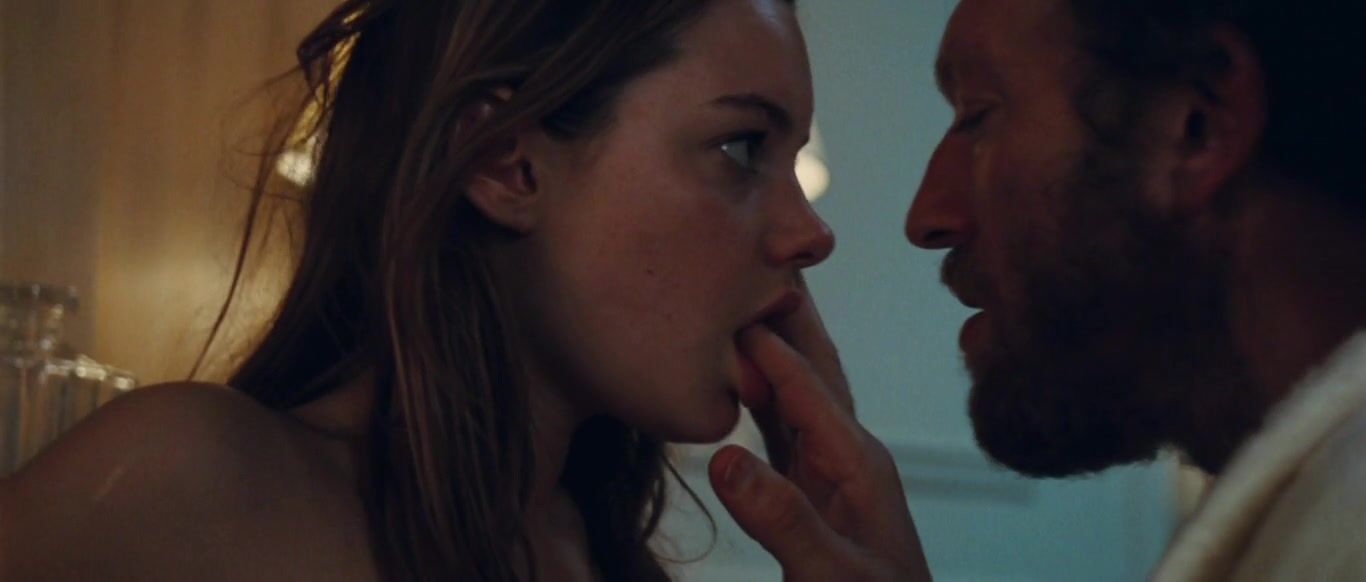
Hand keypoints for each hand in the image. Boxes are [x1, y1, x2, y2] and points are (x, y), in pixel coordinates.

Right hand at [708, 291, 931, 580]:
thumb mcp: (830, 577)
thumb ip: (781, 520)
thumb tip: (725, 458)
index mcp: (856, 463)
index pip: (805, 386)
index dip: (766, 339)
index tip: (727, 290)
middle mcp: (847, 454)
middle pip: (812, 367)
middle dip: (786, 313)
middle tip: (757, 252)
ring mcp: (831, 470)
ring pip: (796, 390)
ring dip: (774, 342)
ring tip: (747, 293)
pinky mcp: (813, 490)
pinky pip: (783, 425)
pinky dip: (760, 391)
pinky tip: (742, 376)